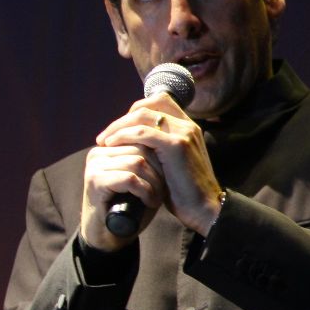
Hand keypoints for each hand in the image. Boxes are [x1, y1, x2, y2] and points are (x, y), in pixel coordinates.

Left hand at [80, 93, 223, 247]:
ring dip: (118, 126)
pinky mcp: (176, 145)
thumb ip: (159, 149)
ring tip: (104, 140)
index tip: (120, 130)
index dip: (135, 112)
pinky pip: (142, 132)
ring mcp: (183, 133)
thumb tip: (133, 144)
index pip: (159, 101)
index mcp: (188, 127)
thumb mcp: (172, 164)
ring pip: (142, 115)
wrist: (205, 207)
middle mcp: (187, 125)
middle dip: (122, 118)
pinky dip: (123, 136)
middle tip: (106, 135)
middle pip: (148, 105)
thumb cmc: (186, 192)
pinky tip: (112, 145)